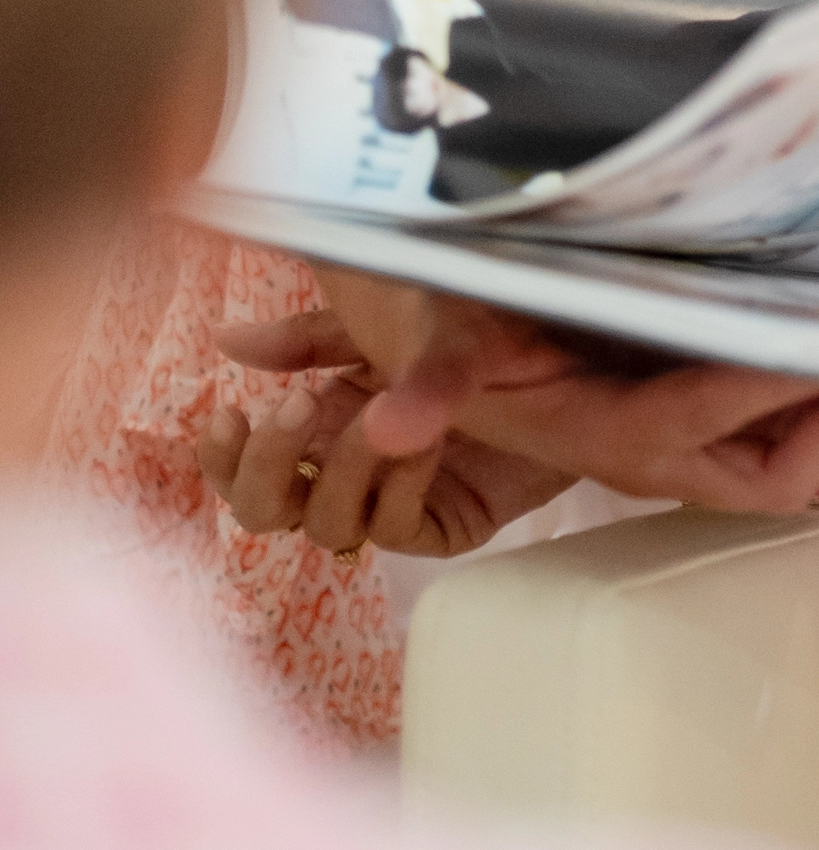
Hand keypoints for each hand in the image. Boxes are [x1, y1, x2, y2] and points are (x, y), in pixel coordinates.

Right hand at [201, 309, 570, 558]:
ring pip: (327, 526)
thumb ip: (309, 339)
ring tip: (378, 416)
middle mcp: (347, 471)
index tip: (226, 412)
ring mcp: (393, 501)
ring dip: (344, 467)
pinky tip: (427, 438)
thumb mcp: (385, 323)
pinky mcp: (444, 522)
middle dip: (269, 467)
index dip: (222, 458)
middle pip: (266, 512)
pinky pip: (396, 526)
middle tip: (298, 409)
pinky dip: (400, 482)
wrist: (566, 346)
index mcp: (321, 426)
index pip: (243, 469)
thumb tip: (226, 338)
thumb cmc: (474, 329)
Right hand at [333, 285, 818, 516]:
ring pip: (777, 456)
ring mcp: (671, 441)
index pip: (710, 418)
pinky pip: (764, 428)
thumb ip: (432, 375)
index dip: (779, 384)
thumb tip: (393, 424)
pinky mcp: (680, 417)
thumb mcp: (439, 338)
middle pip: (773, 474)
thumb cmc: (450, 327)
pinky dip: (807, 392)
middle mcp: (649, 454)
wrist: (436, 337)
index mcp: (603, 437)